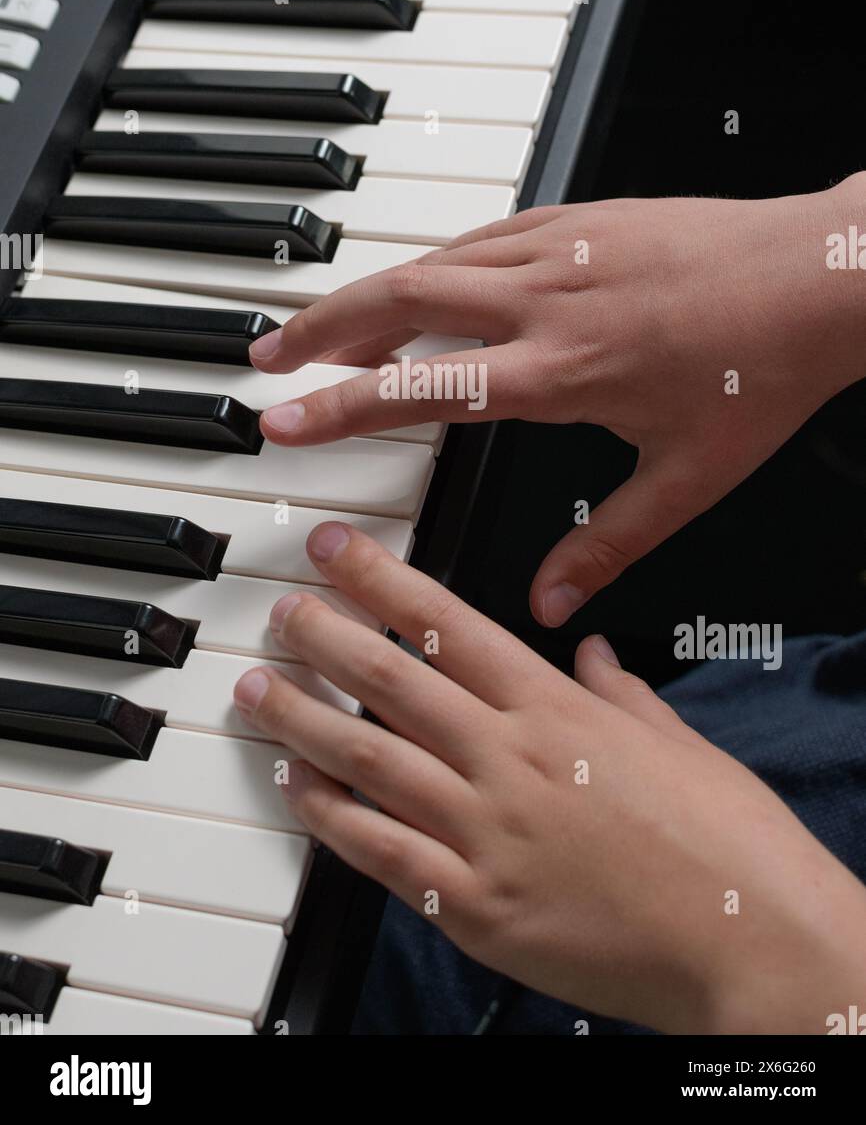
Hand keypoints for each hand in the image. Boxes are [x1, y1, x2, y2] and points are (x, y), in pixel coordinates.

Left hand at [234, 526, 865, 1034]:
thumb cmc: (727, 844)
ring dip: (304, 717)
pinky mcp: (475, 907)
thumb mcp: (680, 741)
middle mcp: (511, 760)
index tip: (336, 551)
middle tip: (281, 609)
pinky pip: (381, 852)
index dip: (380, 580)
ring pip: (369, 758)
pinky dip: (330, 817)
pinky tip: (297, 786)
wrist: (750, 943)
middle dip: (325, 635)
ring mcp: (487, 833)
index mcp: (558, 711)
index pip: (448, 623)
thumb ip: (622, 692)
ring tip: (258, 688)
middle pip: (393, 681)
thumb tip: (594, 652)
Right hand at [250, 177, 865, 626]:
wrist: (824, 275)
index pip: (421, 387)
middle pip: (400, 301)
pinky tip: (422, 276)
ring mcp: (559, 250)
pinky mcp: (580, 219)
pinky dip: (435, 258)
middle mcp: (544, 302)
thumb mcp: (688, 478)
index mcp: (560, 371)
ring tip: (325, 321)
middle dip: (321, 329)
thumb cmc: (762, 370)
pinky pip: (482, 233)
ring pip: (432, 259)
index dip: (340, 405)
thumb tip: (553, 603)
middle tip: (270, 354)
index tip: (283, 417)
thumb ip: (610, 543)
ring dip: (367, 290)